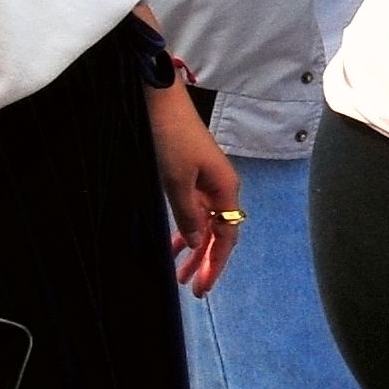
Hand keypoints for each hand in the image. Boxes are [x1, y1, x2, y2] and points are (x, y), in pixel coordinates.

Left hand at [149, 86, 239, 296]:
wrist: (161, 101)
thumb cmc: (171, 138)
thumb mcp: (176, 181)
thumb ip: (188, 214)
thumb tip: (195, 242)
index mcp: (225, 190)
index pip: (226, 236)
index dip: (215, 263)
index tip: (202, 287)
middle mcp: (221, 189)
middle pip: (218, 233)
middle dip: (206, 261)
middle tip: (192, 287)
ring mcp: (207, 182)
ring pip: (204, 224)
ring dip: (193, 248)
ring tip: (179, 273)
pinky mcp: (192, 175)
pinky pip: (193, 211)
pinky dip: (185, 228)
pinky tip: (174, 243)